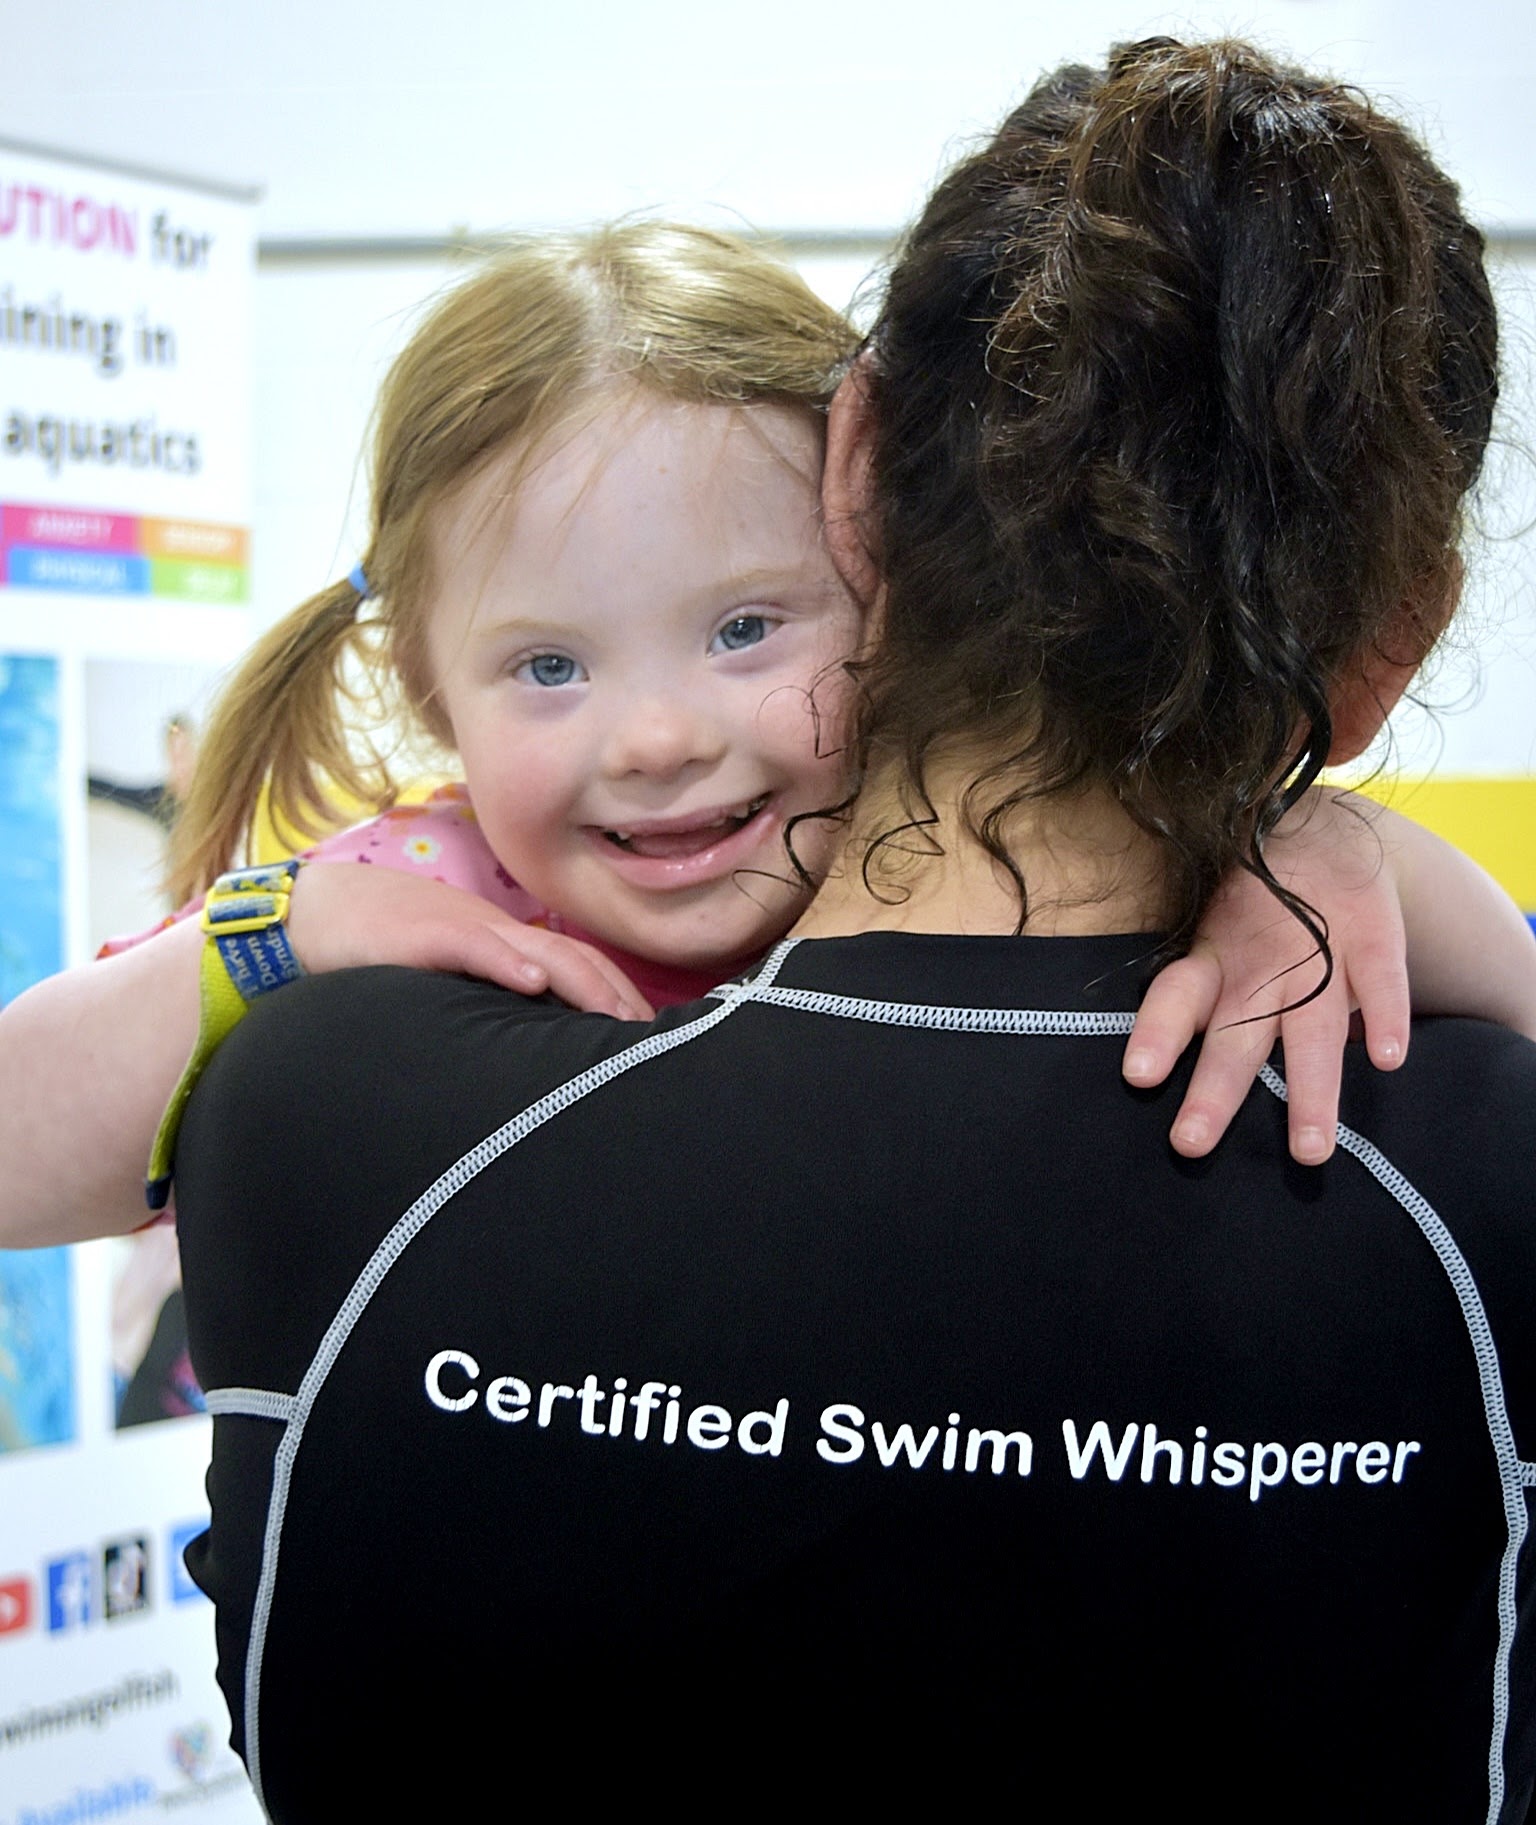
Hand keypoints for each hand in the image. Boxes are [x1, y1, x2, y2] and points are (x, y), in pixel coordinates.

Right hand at [286, 863, 653, 1019]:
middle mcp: (497, 936)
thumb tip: (521, 1050)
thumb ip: (483, 1004)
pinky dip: (507, 961)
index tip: (651, 1037)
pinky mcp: (425, 937)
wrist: (316, 912)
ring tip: (617, 1019)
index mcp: (505, 947)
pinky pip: (473, 945)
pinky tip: (533, 982)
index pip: (578, 966)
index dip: (617, 995)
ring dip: (584, 984)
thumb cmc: (380, 952)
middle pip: (577, 959)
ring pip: (541, 951)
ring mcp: (465, 931)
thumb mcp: (444, 979)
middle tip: (656, 1042)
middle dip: (619, 998)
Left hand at [1123, 792, 1408, 1163]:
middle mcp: (1260, 965)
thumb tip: (1147, 1077)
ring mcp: (1320, 952)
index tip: (1138, 1076)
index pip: (1176, 997)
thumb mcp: (1216, 943)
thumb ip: (1195, 1004)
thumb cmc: (1254, 912)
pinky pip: (1382, 980)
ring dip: (1310, 1088)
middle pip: (1235, 1034)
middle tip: (1191, 1144)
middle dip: (1214, 1091)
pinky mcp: (1373, 937)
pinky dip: (1386, 1016)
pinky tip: (1386, 1059)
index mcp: (1213, 963)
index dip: (1158, 1033)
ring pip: (1311, 1028)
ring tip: (1309, 1149)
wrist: (1324, 830)